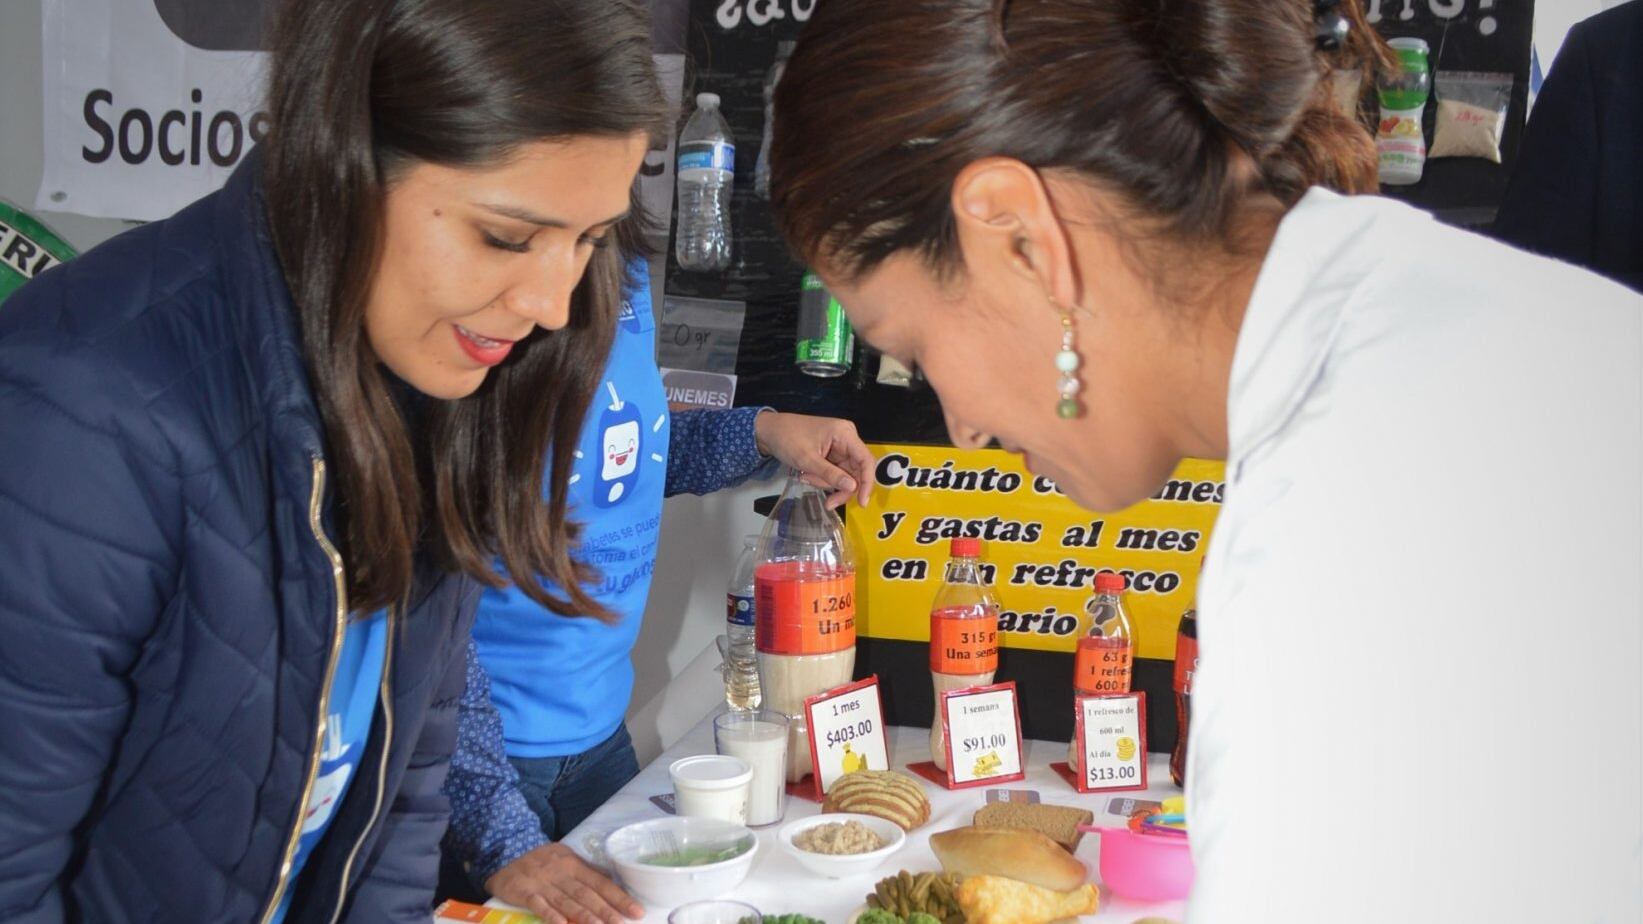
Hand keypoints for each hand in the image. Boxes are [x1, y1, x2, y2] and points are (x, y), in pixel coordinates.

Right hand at [484, 843, 642, 923]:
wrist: (504, 854)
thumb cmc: (541, 860)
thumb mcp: (565, 858)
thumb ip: (587, 871)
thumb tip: (613, 881)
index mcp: (574, 864)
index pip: (601, 882)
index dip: (619, 897)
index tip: (636, 911)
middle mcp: (561, 873)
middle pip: (586, 894)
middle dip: (606, 910)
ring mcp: (542, 882)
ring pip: (566, 901)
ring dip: (584, 915)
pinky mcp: (523, 891)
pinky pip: (538, 904)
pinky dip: (550, 915)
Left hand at [753, 411, 875, 507]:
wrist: (770, 431)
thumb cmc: (788, 438)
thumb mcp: (807, 459)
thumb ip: (830, 474)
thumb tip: (853, 488)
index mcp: (845, 434)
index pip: (866, 460)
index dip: (867, 482)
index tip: (862, 502)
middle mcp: (847, 440)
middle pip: (857, 472)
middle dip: (841, 487)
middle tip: (828, 502)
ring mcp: (841, 448)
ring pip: (845, 476)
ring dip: (827, 483)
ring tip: (805, 476)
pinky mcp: (833, 455)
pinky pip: (835, 473)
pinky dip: (822, 479)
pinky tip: (807, 474)